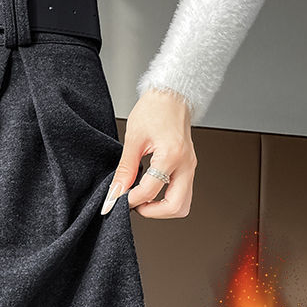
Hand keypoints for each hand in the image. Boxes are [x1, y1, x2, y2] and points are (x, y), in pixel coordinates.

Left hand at [100, 88, 196, 217]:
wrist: (171, 94)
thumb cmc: (155, 109)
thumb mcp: (133, 139)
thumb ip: (125, 168)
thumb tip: (116, 191)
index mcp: (172, 155)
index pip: (150, 191)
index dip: (130, 200)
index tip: (117, 200)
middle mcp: (186, 164)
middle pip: (177, 207)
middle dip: (153, 212)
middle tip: (133, 205)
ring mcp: (190, 166)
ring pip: (183, 203)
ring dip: (162, 208)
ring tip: (141, 199)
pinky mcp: (188, 166)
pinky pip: (182, 191)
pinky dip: (166, 197)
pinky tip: (149, 190)